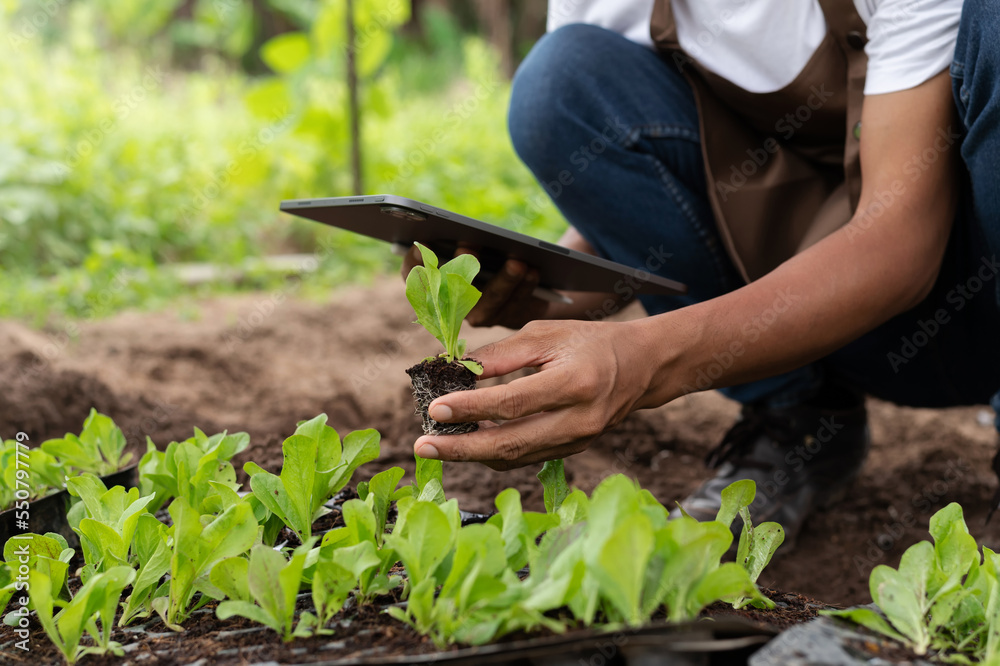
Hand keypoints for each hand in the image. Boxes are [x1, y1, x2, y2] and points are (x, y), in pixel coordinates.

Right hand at [400, 244, 548, 328]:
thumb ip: (463, 243)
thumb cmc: (491, 254)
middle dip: (462, 267)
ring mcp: (482, 315)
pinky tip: (533, 270)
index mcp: (436, 285)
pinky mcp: (509, 318)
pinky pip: (517, 305)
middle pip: (453, 292)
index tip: (422, 241)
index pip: (414, 276)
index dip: (415, 262)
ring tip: (516, 261)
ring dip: (504, 280)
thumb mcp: (474, 245)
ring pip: (491, 300)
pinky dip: (525, 286)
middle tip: (468, 247)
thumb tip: (463, 237)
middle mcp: (454, 307)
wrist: (530, 281)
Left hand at [411, 318, 661, 469]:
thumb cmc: (590, 342)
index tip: (435, 409)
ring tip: (436, 445)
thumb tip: (455, 372)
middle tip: (422, 447)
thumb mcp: (546, 334)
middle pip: (511, 444)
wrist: (641, 367)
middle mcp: (579, 420)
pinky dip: (493, 453)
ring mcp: (577, 441)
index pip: (512, 403)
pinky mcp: (572, 451)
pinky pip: (525, 458)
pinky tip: (467, 443)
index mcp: (575, 382)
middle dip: (461, 449)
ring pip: (515, 457)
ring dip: (472, 454)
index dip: (471, 409)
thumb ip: (501, 355)